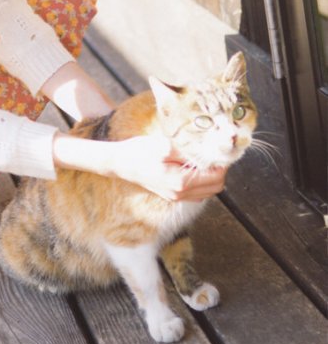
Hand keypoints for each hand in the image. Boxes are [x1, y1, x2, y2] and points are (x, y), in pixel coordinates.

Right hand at [108, 136, 225, 201]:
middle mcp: (181, 194)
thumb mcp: (165, 146)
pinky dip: (201, 183)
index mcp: (181, 182)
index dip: (221, 163)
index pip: (216, 177)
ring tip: (203, 160)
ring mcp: (176, 197)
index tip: (219, 150)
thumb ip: (189, 152)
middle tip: (213, 154)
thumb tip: (209, 153)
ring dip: (211, 178)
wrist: (121, 163)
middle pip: (216, 188)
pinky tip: (193, 168)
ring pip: (208, 192)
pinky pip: (197, 194)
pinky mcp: (172, 196)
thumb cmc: (140, 152)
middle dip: (219, 171)